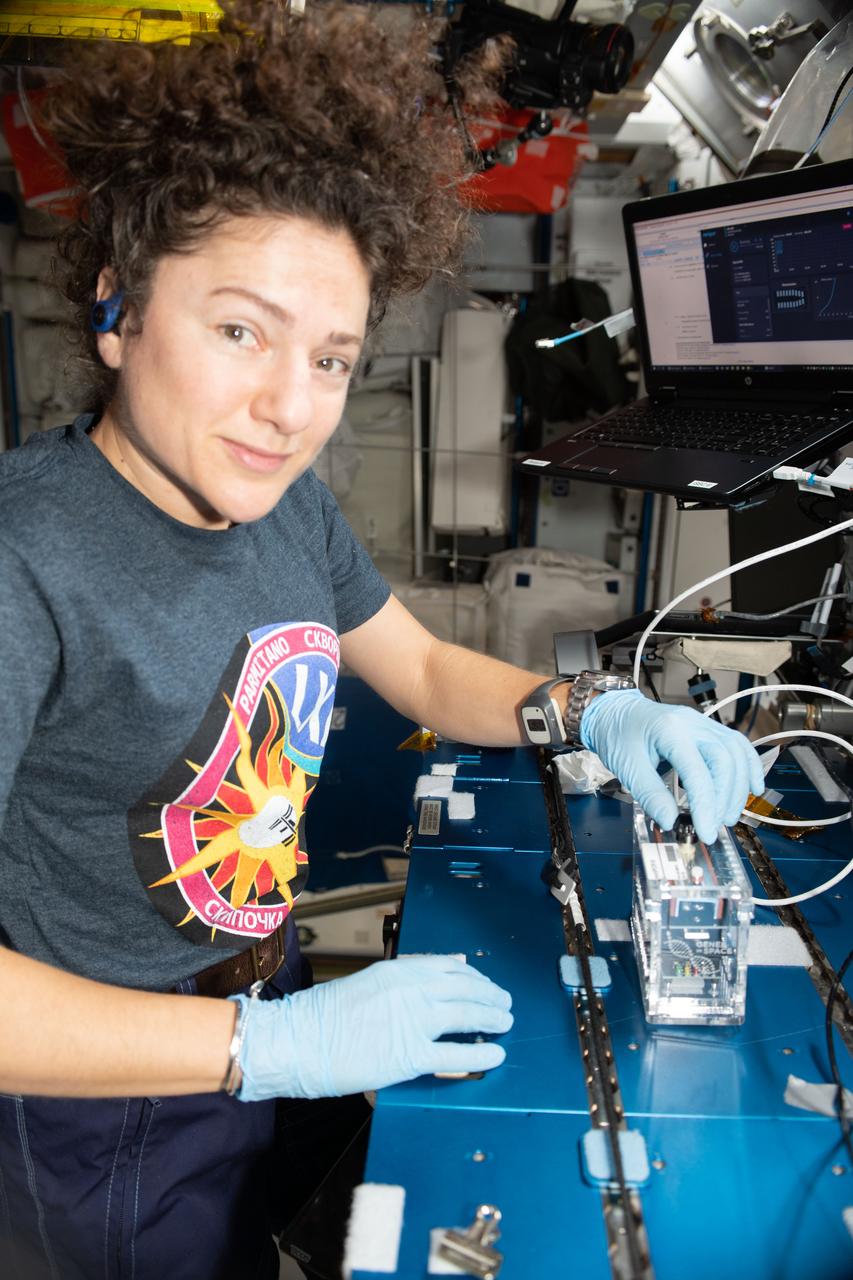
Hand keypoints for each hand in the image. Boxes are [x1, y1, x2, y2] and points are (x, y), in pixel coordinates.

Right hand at [234, 954, 512, 1101]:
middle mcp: (412, 991)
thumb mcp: (367, 983)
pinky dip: (482, 1054)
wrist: (298, 1039)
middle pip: (466, 990)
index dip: (474, 977)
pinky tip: (495, 1056)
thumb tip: (430, 983)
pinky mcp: (410, 1055)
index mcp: (399, 970)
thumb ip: (400, 983)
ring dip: (493, 1019)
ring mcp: (414, 1022)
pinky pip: (458, 1054)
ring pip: (468, 1016)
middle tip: (504, 1003)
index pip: (450, 968)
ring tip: (506, 1024)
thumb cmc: (323, 1016)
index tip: (484, 983)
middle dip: (490, 997)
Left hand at [580, 688, 764, 843]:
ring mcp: (702, 724)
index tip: (706, 832)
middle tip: (717, 825)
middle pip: (724, 760)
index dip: (705, 805)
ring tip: (729, 815)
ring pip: (736, 752)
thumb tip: (670, 822)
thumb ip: (650, 794)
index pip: (697, 771)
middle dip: (725, 797)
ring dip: (738, 787)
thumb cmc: (618, 735)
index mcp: (669, 730)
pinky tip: (753, 787)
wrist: (614, 712)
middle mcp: (691, 723)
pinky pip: (737, 744)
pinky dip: (749, 766)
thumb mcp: (627, 767)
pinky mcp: (707, 729)